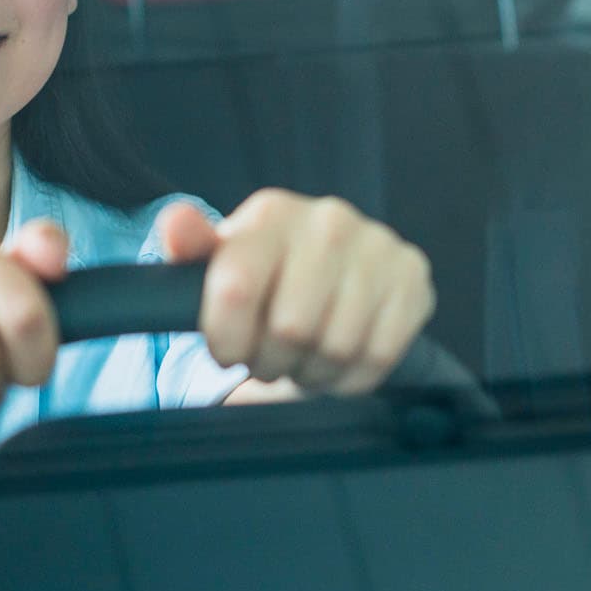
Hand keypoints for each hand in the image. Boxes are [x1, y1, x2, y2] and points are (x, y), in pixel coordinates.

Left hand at [156, 190, 434, 394]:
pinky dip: (350, 377)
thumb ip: (189, 247)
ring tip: (301, 357)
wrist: (330, 276)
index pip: (238, 289)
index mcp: (272, 213)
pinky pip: (378, 355)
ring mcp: (377, 246)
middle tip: (269, 356)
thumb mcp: (217, 264)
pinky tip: (335, 361)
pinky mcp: (413, 277)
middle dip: (272, 360)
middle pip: (291, 328)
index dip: (227, 339)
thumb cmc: (265, 277)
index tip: (228, 349)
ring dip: (311, 371)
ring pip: (336, 347)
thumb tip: (177, 225)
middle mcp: (328, 220)